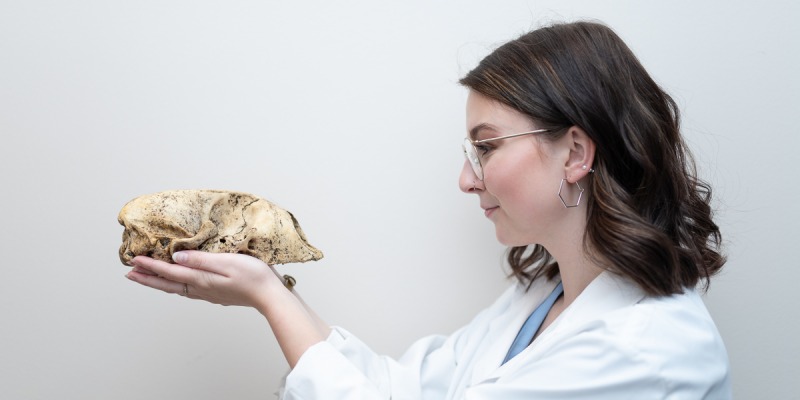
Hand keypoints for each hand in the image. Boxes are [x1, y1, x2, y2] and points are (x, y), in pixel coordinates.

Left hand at [126, 251, 283, 309]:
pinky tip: (177, 282)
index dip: (149, 265)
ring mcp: (207, 293)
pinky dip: (174, 284)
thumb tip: (176, 258)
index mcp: (201, 279)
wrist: (270, 296)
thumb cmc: (254, 276)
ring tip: (146, 276)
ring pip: (175, 287)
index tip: (133, 259)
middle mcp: (200, 288)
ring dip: (158, 281)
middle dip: (147, 277)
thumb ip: (201, 259)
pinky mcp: (215, 294)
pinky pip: (187, 289)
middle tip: (129, 272)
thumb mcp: (228, 262)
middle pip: (167, 283)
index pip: (169, 271)